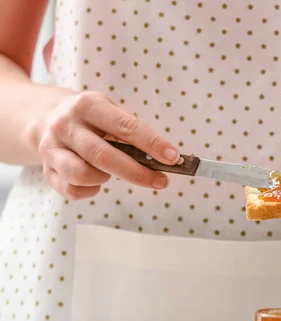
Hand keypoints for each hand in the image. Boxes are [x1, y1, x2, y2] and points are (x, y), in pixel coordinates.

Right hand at [34, 91, 179, 199]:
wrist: (43, 115)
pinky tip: (96, 180)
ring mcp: (52, 149)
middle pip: (104, 156)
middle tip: (161, 181)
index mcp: (88, 105)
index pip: (126, 127)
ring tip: (112, 171)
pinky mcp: (46, 170)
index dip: (152, 144)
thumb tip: (164, 155)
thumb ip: (132, 129)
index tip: (173, 158)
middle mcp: (66, 125)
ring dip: (105, 179)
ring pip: (82, 176)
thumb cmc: (89, 117)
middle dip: (138, 173)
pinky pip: (72, 190)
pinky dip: (90, 191)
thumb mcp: (109, 110)